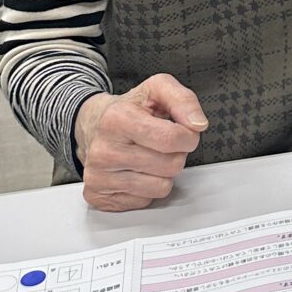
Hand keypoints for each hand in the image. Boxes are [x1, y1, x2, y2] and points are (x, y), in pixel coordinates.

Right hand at [73, 73, 208, 211]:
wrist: (93, 124)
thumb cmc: (129, 109)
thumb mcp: (157, 89)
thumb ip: (184, 100)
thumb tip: (198, 124)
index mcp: (117, 119)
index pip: (171, 139)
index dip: (188, 137)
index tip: (183, 131)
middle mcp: (104, 150)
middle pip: (170, 165)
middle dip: (176, 154)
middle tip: (161, 143)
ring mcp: (98, 176)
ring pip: (161, 187)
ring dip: (163, 173)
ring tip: (149, 155)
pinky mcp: (98, 196)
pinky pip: (145, 201)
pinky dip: (147, 188)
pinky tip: (135, 170)